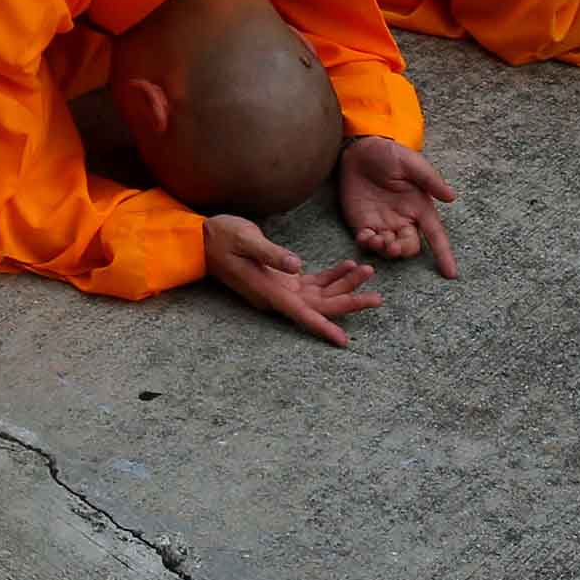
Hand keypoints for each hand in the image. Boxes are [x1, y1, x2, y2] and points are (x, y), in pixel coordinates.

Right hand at [202, 214, 381, 346]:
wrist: (201, 239)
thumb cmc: (221, 237)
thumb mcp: (245, 240)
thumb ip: (271, 253)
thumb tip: (297, 267)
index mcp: (269, 292)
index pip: (302, 314)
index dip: (323, 327)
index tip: (343, 342)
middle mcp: (278, 296)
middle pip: (319, 306)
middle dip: (349, 302)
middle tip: (377, 298)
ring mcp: (281, 289)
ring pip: (320, 295)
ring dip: (344, 285)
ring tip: (368, 271)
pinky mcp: (282, 278)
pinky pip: (313, 283)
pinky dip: (332, 275)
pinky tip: (348, 265)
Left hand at [335, 136, 458, 276]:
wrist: (359, 149)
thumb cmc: (389, 154)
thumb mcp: (411, 163)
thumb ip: (430, 180)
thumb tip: (451, 197)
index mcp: (420, 208)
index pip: (436, 235)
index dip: (444, 254)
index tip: (451, 274)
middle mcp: (403, 219)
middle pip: (410, 247)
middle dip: (403, 251)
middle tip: (392, 245)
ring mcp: (383, 223)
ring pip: (389, 249)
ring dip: (385, 250)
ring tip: (376, 239)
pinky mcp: (363, 222)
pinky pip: (367, 243)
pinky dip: (367, 245)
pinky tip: (364, 236)